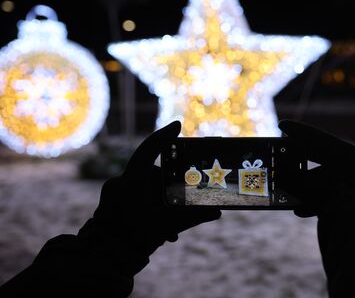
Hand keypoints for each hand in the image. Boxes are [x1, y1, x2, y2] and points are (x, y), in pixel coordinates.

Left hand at [79, 121, 220, 263]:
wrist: (105, 260)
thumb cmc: (136, 239)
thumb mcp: (168, 225)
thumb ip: (194, 217)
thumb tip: (216, 211)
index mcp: (132, 180)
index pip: (148, 149)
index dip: (164, 136)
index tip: (178, 126)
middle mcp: (120, 182)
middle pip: (152, 174)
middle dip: (168, 187)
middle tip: (182, 195)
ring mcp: (113, 193)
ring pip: (143, 189)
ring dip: (159, 202)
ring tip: (171, 223)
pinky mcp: (110, 204)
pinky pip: (134, 198)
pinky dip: (147, 207)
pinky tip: (160, 228)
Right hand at [278, 119, 354, 217]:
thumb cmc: (343, 200)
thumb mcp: (314, 186)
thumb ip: (296, 180)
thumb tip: (279, 176)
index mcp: (344, 155)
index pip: (317, 138)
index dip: (298, 131)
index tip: (282, 125)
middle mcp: (350, 165)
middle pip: (319, 158)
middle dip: (299, 163)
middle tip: (281, 159)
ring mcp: (353, 183)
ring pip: (322, 180)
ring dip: (303, 186)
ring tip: (285, 191)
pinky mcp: (354, 201)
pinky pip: (329, 196)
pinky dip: (313, 201)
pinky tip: (299, 210)